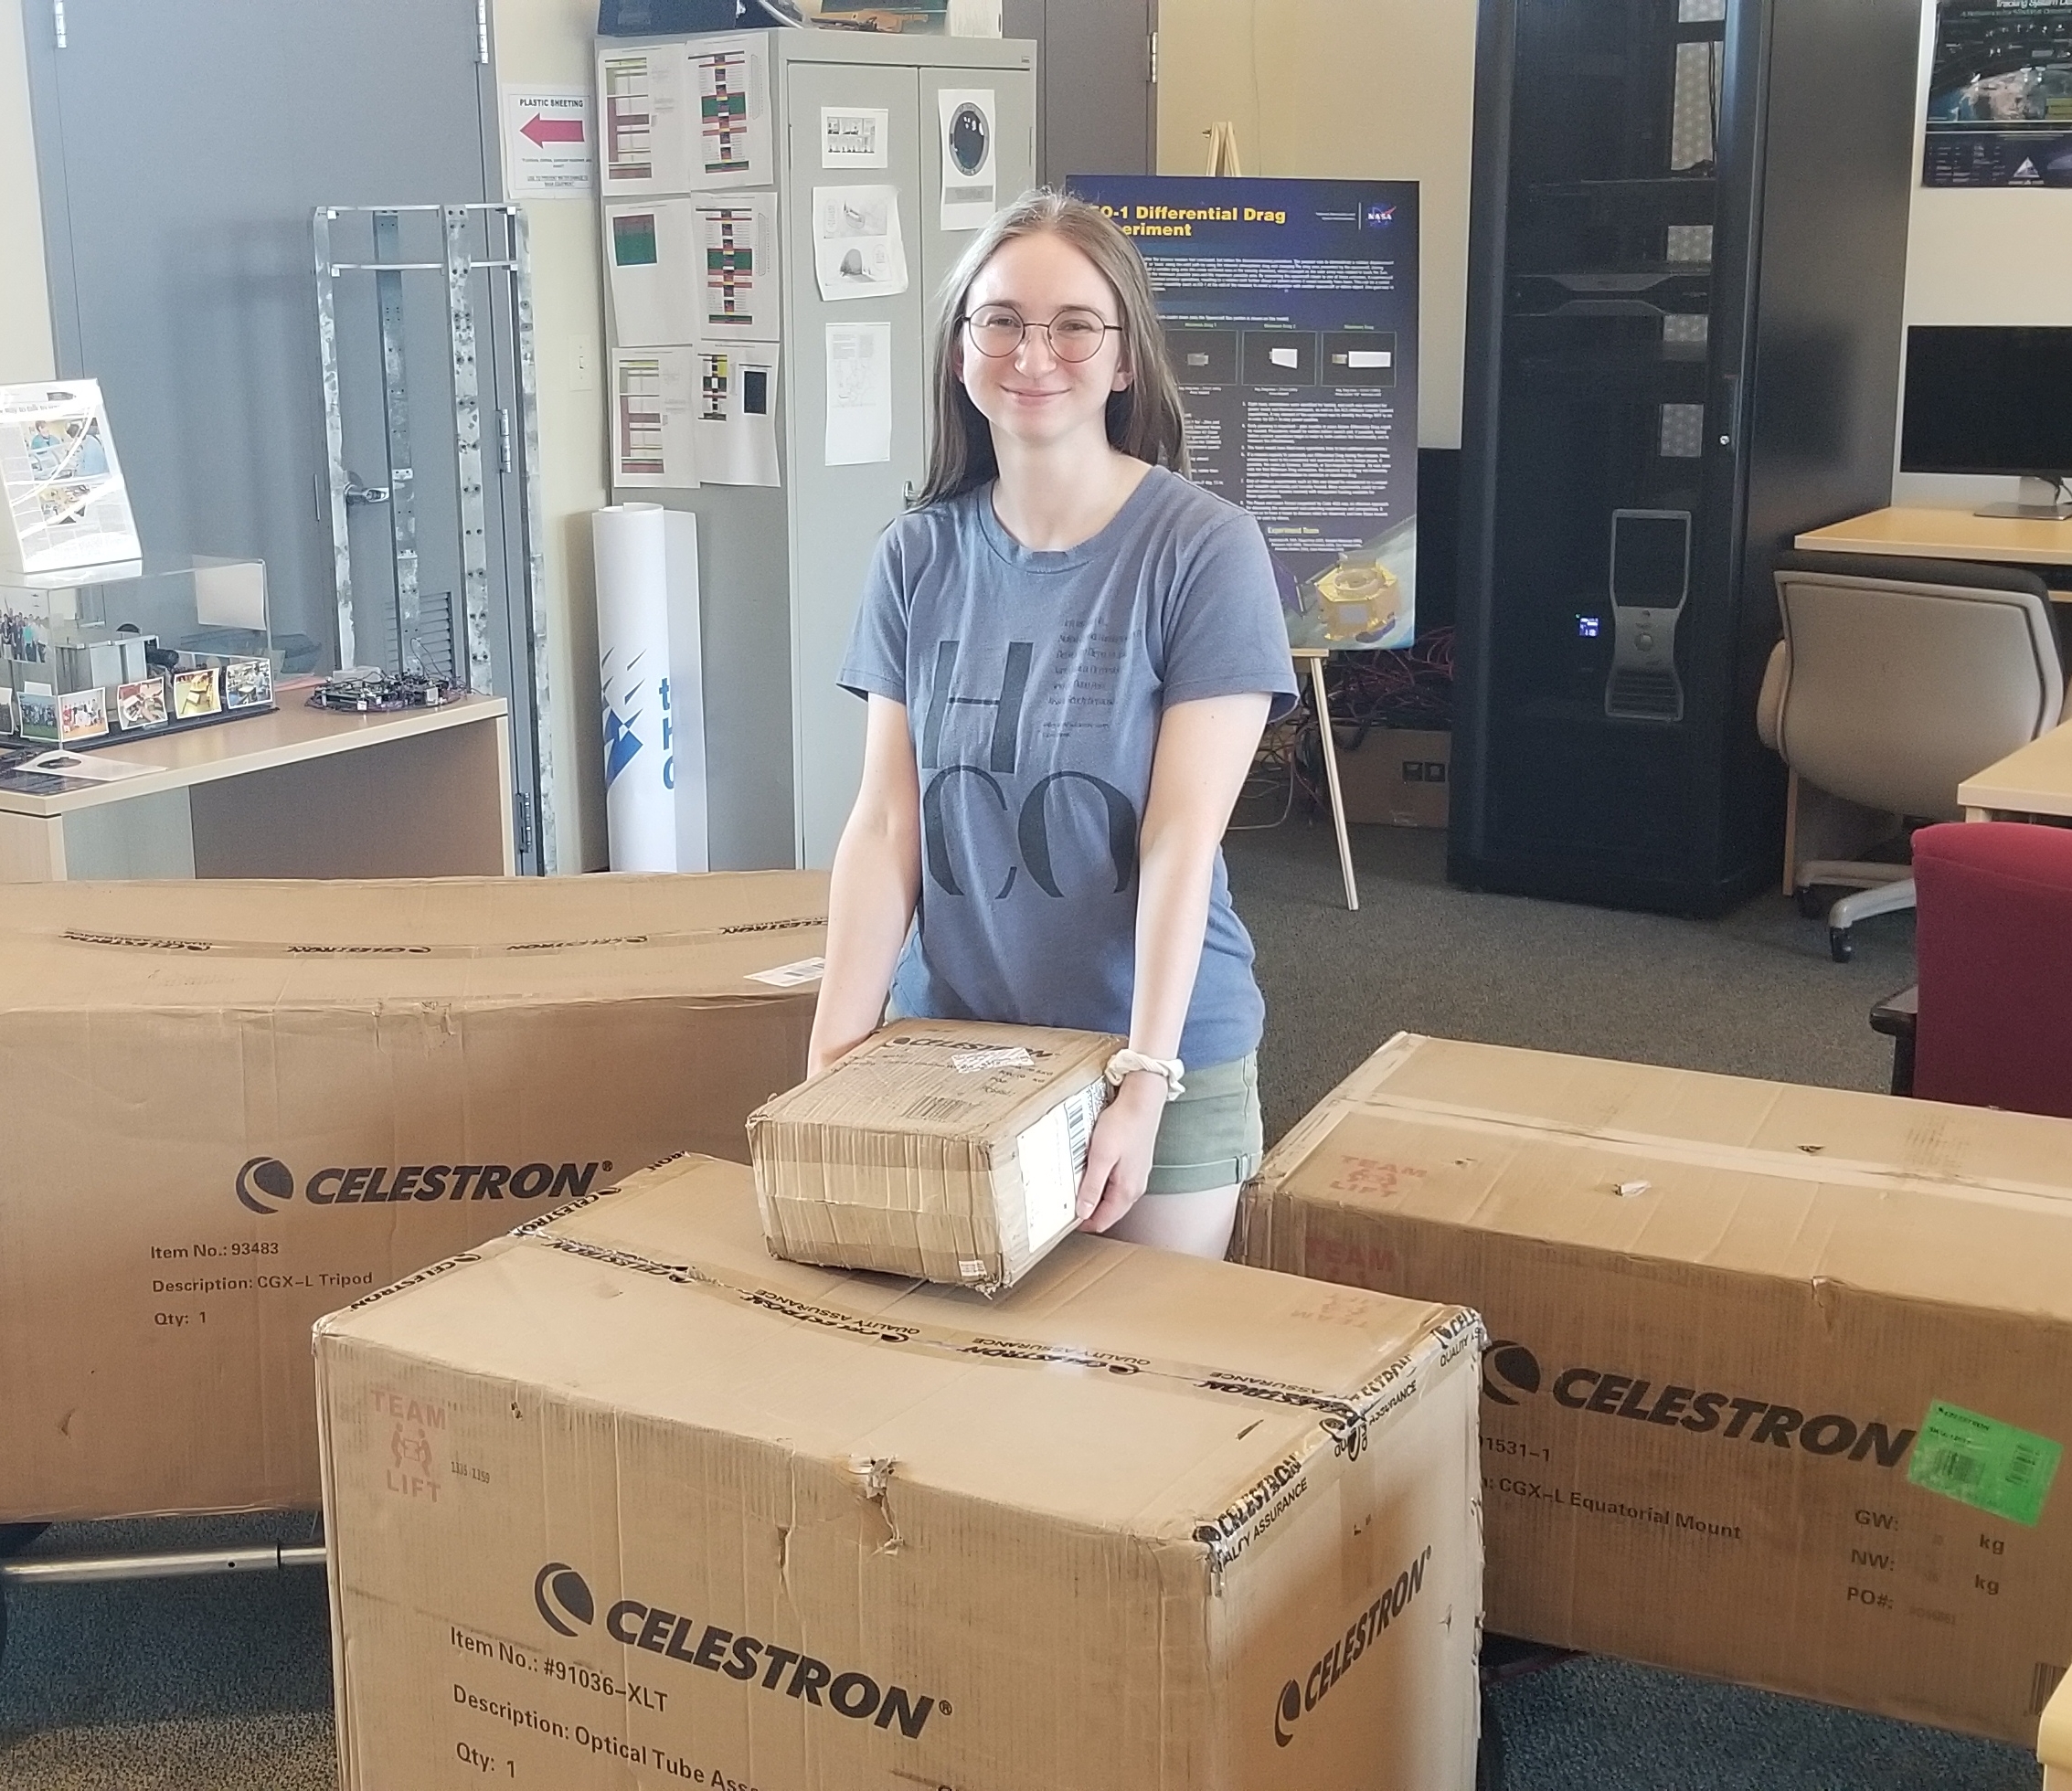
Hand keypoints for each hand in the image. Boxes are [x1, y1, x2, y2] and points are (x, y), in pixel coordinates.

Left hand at [1075, 1074, 1165, 1232]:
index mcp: (1127, 1190)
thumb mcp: (1101, 1157)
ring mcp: (1136, 1176)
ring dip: (1093, 1197)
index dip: (1083, 1224)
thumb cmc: (1123, 1125)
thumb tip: (1083, 1212)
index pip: (1104, 1221)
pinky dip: (1101, 1184)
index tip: (1063, 1220)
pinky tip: (1090, 1173)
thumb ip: (1092, 1187)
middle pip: (1108, 1212)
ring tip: (1074, 1189)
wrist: (1142, 1100)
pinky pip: (1115, 1183)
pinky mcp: (1133, 1164)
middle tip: (1064, 1206)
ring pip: (1111, 1197)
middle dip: (1087, 1212)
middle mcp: (1135, 1187)